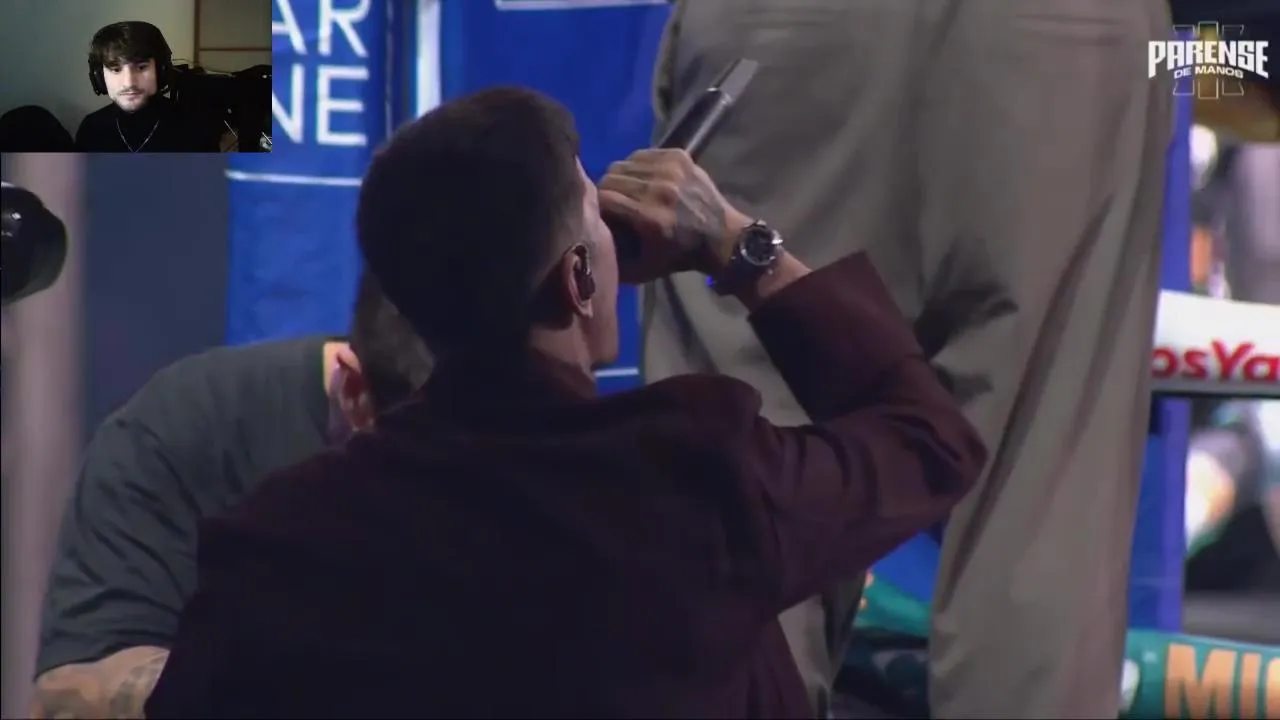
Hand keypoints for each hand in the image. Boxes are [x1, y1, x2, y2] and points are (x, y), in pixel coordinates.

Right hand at [598, 148, 750, 283]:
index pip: (604, 197)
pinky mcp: (678, 156)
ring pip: (623, 163)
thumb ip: (612, 258)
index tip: (600, 214)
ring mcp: (670, 169)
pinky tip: (644, 180)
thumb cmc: (678, 257)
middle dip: (606, 191)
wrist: (721, 237)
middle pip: (611, 177)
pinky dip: (637, 166)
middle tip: (614, 203)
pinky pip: (641, 154)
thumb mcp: (643, 269)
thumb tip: (586, 239)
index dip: (597, 205)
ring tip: (629, 192)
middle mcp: (659, 189)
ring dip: (621, 177)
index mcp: (650, 217)